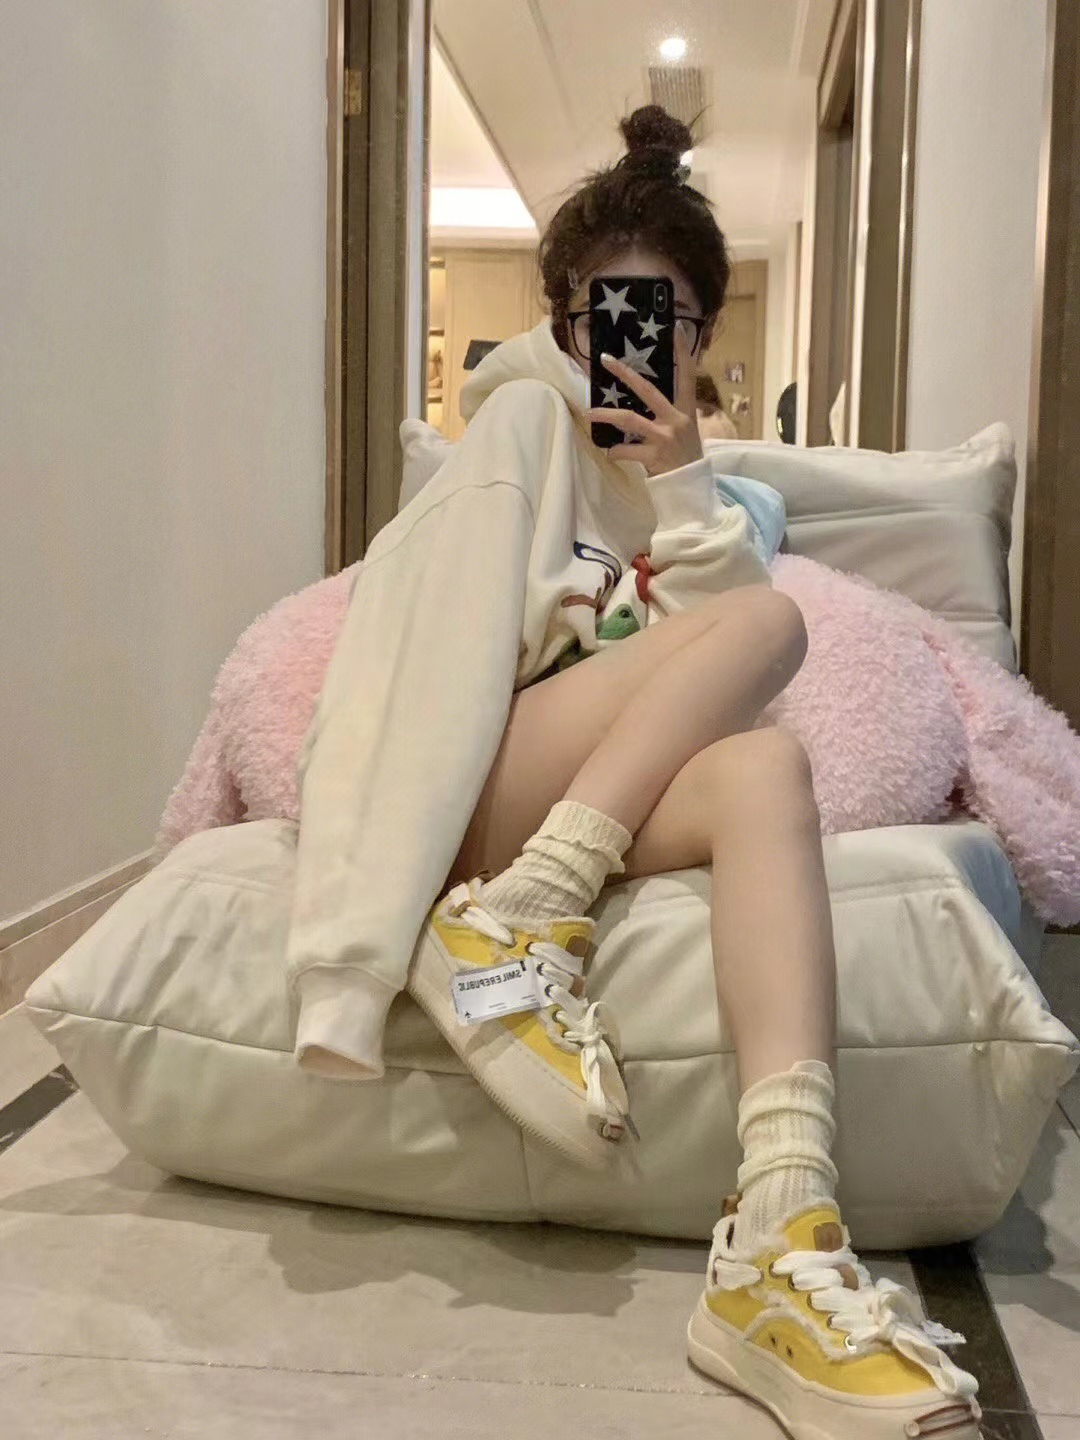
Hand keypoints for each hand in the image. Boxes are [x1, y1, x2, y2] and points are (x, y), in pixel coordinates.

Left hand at [585, 324, 703, 476]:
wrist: (690, 488)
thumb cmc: (684, 457)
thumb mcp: (685, 431)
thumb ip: (668, 414)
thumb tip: (642, 401)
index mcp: (686, 411)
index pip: (687, 375)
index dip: (681, 351)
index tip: (674, 328)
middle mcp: (676, 420)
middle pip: (647, 389)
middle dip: (625, 373)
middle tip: (606, 360)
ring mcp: (664, 437)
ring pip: (628, 419)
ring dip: (605, 416)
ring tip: (589, 414)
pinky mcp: (653, 456)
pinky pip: (624, 450)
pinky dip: (614, 451)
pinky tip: (611, 453)